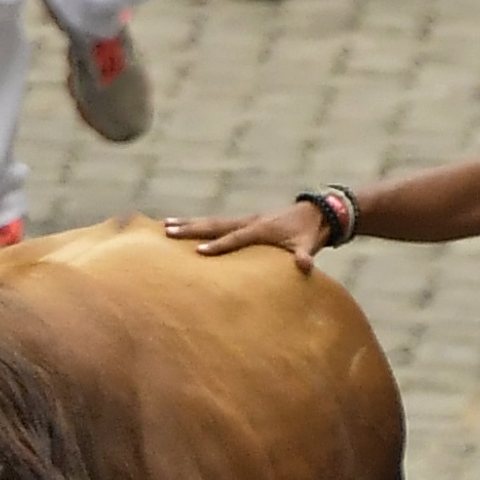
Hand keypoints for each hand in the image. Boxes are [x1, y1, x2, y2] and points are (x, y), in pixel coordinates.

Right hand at [164, 204, 329, 268]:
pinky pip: (217, 223)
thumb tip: (305, 266)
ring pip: (211, 221)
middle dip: (191, 228)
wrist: (314, 213)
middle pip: (214, 224)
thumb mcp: (309, 245)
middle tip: (167, 230)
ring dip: (189, 223)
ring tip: (165, 225)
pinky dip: (199, 225)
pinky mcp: (243, 222)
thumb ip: (305, 256)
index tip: (199, 252)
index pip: (235, 238)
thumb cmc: (309, 233)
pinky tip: (184, 227)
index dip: (218, 246)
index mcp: (261, 229)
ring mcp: (244, 219)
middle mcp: (248, 221)